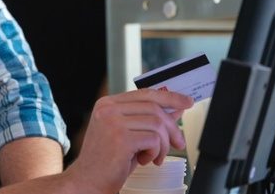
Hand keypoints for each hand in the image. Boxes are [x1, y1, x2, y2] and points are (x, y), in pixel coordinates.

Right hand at [66, 89, 192, 193]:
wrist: (87, 181)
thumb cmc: (107, 161)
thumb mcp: (129, 135)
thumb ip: (147, 120)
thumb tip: (174, 109)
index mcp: (107, 104)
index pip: (144, 93)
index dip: (169, 97)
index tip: (186, 102)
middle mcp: (108, 109)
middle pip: (154, 108)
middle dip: (172, 127)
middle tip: (178, 142)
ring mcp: (113, 122)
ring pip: (157, 124)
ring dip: (163, 145)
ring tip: (155, 157)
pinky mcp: (120, 138)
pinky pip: (153, 140)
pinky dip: (155, 153)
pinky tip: (144, 160)